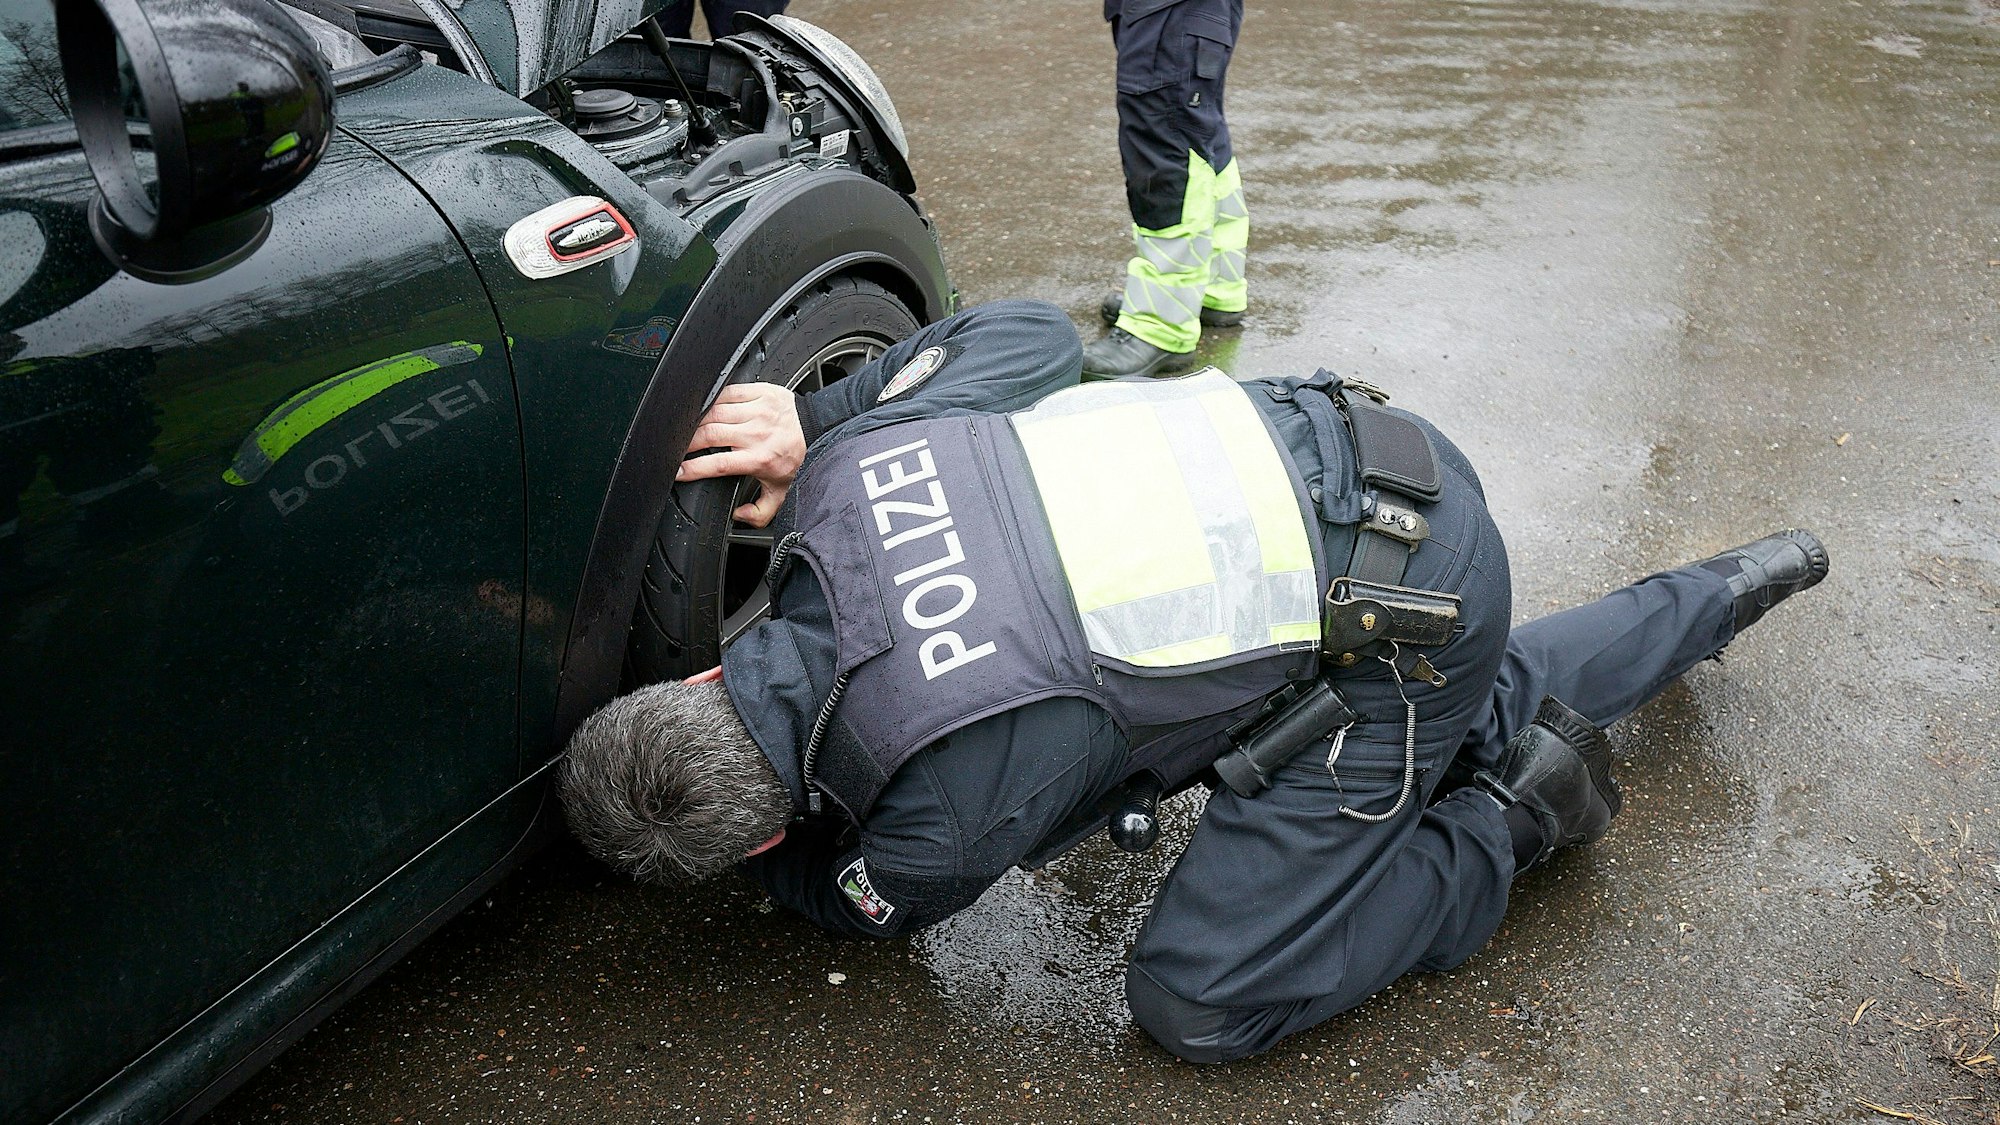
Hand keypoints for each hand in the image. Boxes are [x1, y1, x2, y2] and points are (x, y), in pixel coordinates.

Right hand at [676, 382, 805, 526]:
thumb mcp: (782, 492)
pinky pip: (727, 392)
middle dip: (686, 443)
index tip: (677, 471)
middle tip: (677, 449)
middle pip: (709, 434)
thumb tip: (739, 515)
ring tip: (688, 429)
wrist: (818, 429)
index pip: (718, 464)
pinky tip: (706, 409)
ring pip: (714, 411)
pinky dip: (712, 399)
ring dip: (696, 420)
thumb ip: (760, 513)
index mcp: (760, 459)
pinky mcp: (761, 392)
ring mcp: (759, 410)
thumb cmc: (798, 458)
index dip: (692, 469)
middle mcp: (758, 433)